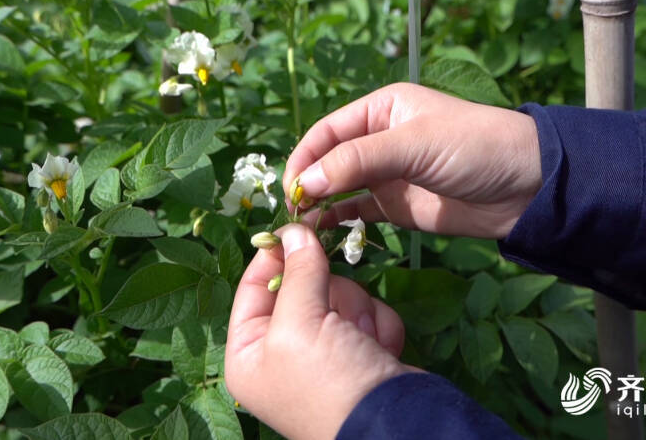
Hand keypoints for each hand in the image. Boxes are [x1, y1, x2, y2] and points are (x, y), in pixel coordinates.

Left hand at [225, 224, 411, 439]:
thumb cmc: (330, 381)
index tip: (297, 226)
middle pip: (302, 286)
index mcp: (250, 353)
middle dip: (329, 294)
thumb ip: (297, 272)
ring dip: (357, 312)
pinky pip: (367, 313)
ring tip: (363, 341)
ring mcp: (323, 353)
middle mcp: (282, 353)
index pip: (253, 287)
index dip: (275, 256)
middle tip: (337, 315)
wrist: (395, 425)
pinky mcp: (360, 352)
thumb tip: (294, 229)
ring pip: (340, 295)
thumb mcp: (300, 324)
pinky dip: (378, 327)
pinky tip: (380, 351)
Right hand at [284, 83, 541, 238]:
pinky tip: (321, 231)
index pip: (328, 131)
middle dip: (307, 182)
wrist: (524, 188)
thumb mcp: (414, 145)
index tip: (290, 186)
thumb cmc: (472, 148)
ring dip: (318, 203)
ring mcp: (386, 175)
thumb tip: (304, 182)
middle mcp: (377, 140)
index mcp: (380, 111)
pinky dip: (337, 219)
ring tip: (300, 225)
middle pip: (328, 160)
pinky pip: (356, 211)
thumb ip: (359, 161)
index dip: (305, 156)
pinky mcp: (395, 206)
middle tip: (292, 211)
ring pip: (338, 187)